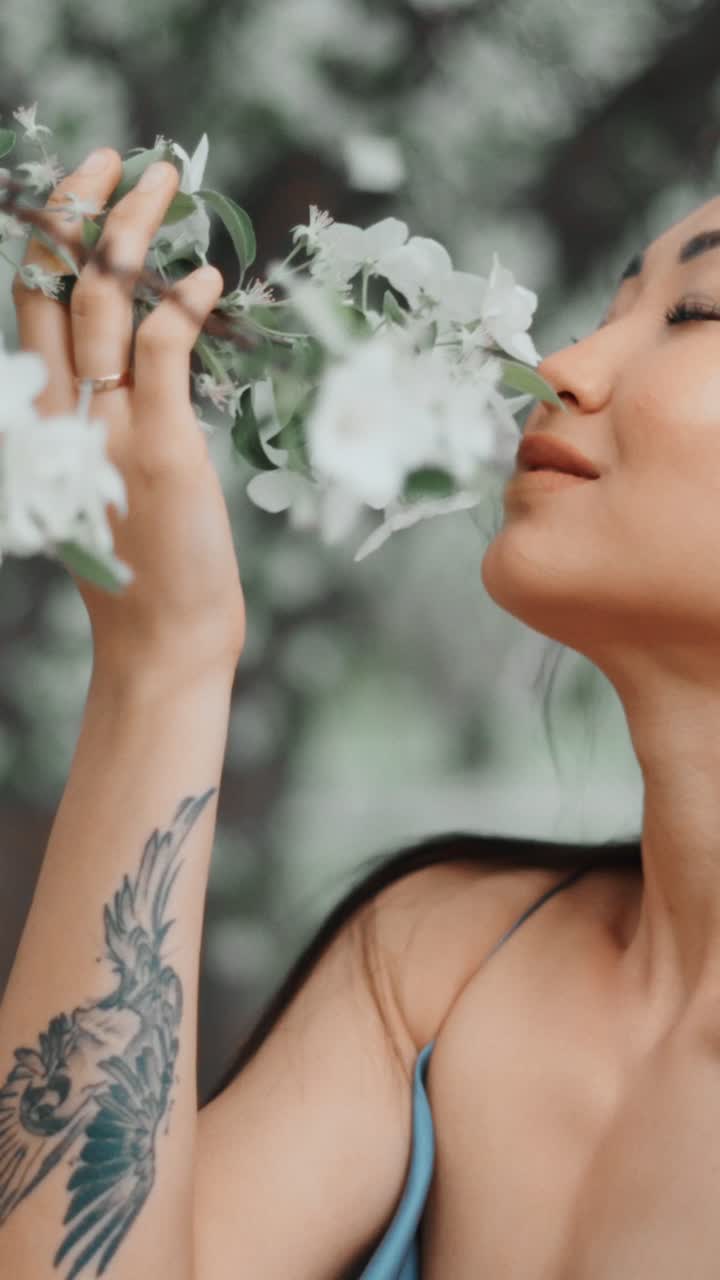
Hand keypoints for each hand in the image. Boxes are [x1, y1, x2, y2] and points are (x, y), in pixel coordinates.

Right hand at [12, 147, 245, 679]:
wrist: (160, 636)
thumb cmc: (140, 561)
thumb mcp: (101, 478)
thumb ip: (102, 416)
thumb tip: (132, 357)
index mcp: (45, 414)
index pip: (33, 303)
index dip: (54, 235)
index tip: (86, 183)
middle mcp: (64, 411)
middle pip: (57, 284)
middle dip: (83, 207)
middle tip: (122, 157)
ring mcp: (109, 426)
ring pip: (104, 301)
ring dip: (134, 231)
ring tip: (167, 185)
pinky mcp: (159, 446)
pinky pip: (160, 353)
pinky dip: (181, 307)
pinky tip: (208, 276)